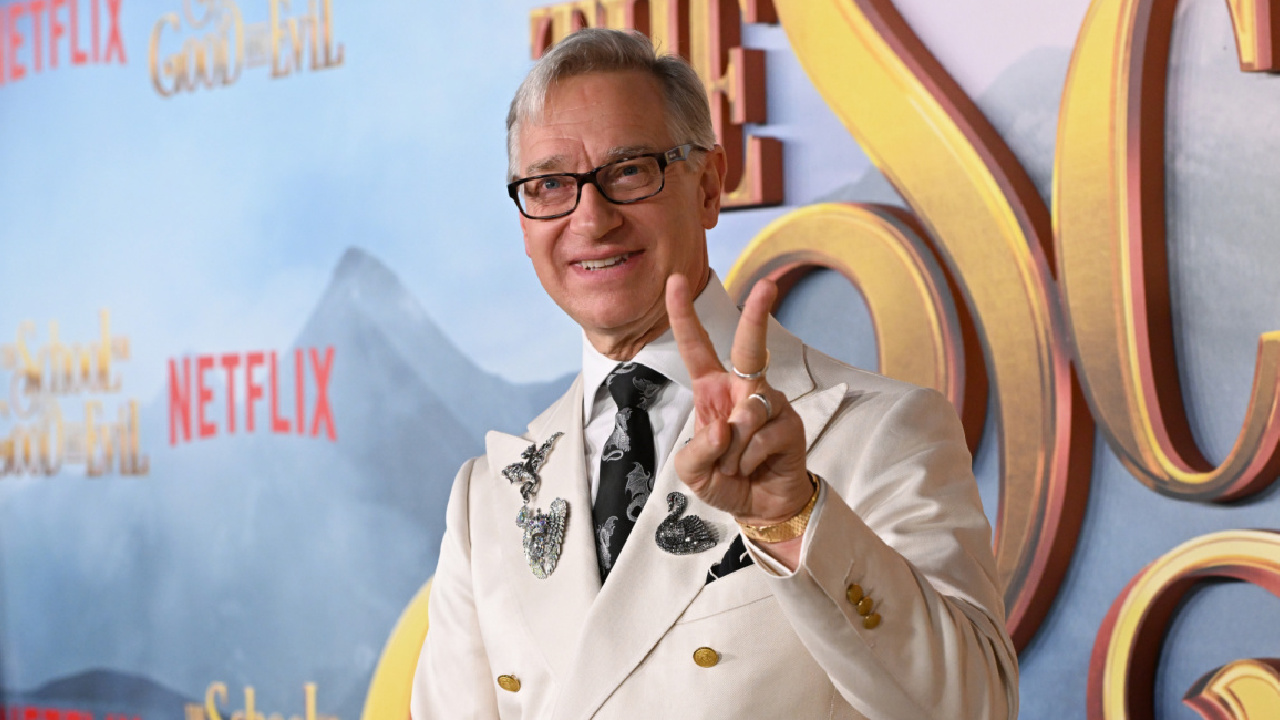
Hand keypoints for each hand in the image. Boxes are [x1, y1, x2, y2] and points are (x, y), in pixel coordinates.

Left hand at [665, 274, 812, 529]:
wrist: (759, 508)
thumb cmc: (723, 480)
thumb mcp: (691, 470)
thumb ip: (697, 449)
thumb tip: (725, 426)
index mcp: (712, 390)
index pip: (696, 347)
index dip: (684, 315)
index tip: (676, 281)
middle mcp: (743, 389)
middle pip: (750, 346)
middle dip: (758, 314)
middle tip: (768, 285)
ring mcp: (769, 405)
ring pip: (747, 413)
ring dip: (732, 450)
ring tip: (735, 466)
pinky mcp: (789, 425)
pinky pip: (761, 437)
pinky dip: (748, 460)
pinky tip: (753, 467)